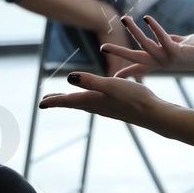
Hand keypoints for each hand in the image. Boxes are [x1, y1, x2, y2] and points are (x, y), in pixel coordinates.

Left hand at [38, 72, 164, 128]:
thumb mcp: (111, 85)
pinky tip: (92, 98)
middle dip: (59, 100)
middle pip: (73, 103)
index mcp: (92, 100)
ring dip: (72, 100)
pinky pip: (94, 103)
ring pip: (83, 104)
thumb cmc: (133, 98)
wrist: (153, 114)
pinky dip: (86, 100)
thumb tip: (69, 78)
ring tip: (65, 97)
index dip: (53, 101)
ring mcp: (106, 108)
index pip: (68, 101)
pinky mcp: (115, 107)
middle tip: (46, 101)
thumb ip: (91, 82)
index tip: (40, 103)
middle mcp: (96, 106)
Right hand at [102, 15, 193, 79]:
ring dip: (134, 32)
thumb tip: (162, 35)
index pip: (140, 66)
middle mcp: (162, 62)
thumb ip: (171, 40)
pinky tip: (146, 19)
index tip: (113, 77)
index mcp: (162, 61)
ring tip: (124, 18)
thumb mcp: (182, 44)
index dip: (126, 71)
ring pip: (146, 46)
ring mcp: (168, 59)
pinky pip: (163, 39)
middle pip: (135, 58)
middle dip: (119, 53)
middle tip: (102, 48)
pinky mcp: (177, 52)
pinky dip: (154, 28)